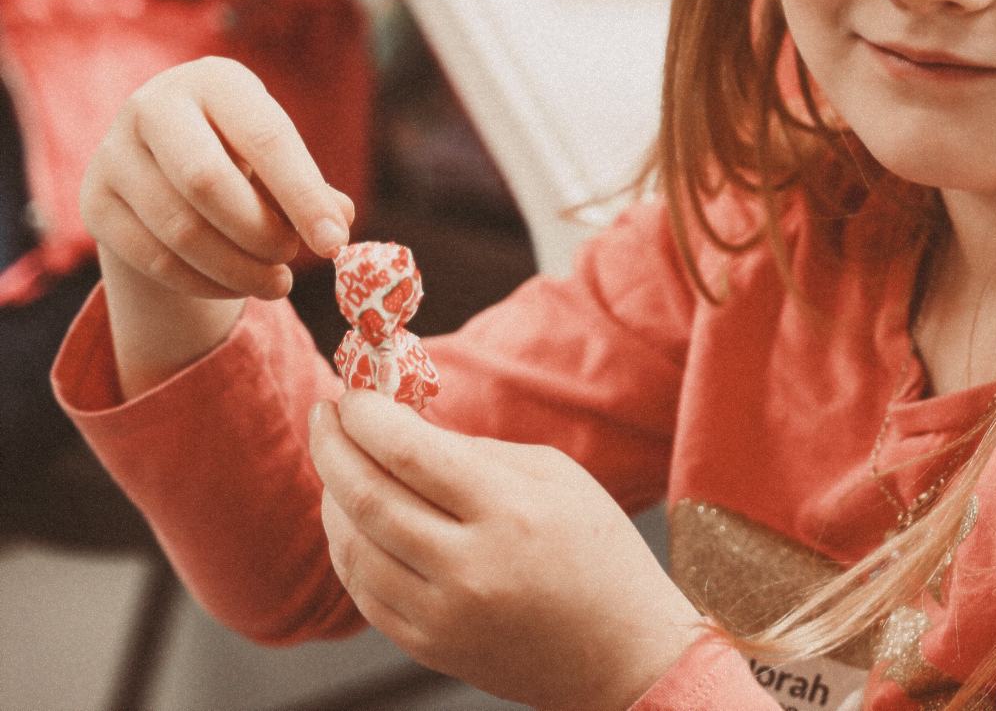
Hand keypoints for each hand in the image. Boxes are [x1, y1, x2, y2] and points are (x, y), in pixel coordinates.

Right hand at [82, 57, 353, 397]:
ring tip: (276, 281)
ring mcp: (113, 153)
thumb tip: (341, 218)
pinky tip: (236, 285)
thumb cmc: (240, 151)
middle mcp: (153, 106)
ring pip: (179, 228)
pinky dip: (204, 282)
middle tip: (293, 258)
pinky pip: (152, 257)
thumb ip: (309, 187)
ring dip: (237, 267)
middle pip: (206, 182)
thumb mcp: (276, 156)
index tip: (335, 243)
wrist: (163, 158)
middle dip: (260, 232)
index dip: (304, 196)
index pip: (266, 138)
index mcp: (215, 80)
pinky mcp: (93, 201)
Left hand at [310, 392, 702, 710]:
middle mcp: (469, 566)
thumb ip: (478, 452)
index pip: (410, 454)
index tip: (353, 393)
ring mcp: (443, 614)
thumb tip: (405, 428)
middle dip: (332, 447)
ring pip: (353, 549)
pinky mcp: (429, 647)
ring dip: (332, 498)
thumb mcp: (557, 478)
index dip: (368, 417)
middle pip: (368, 498)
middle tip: (323, 414)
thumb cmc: (598, 551)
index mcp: (510, 510)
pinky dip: (347, 548)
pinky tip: (352, 520)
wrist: (623, 652)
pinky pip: (364, 592)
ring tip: (337, 465)